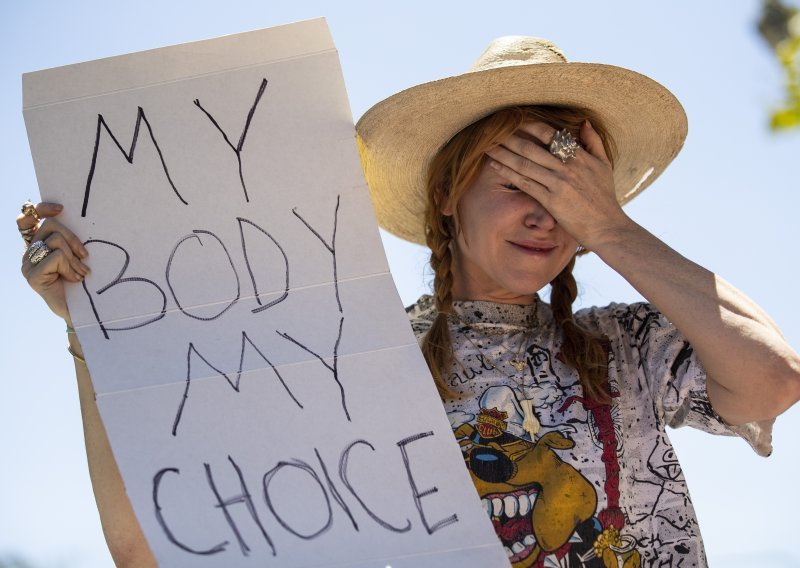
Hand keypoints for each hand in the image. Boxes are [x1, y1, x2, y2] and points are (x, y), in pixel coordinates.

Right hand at [18, 202, 89, 324]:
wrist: (80, 310)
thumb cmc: (81, 282)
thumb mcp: (76, 256)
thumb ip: (69, 240)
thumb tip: (72, 219)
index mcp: (38, 245)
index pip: (27, 219)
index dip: (41, 209)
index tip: (61, 209)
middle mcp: (29, 252)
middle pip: (50, 226)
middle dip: (73, 239)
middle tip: (84, 256)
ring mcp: (28, 264)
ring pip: (55, 242)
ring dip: (74, 258)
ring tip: (81, 273)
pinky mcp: (33, 276)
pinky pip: (56, 258)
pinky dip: (70, 268)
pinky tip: (75, 279)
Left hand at [485, 120, 631, 248]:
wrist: (606, 226)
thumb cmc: (605, 197)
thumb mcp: (604, 165)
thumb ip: (594, 142)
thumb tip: (584, 121)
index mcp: (579, 156)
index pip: (550, 135)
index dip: (530, 126)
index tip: (515, 120)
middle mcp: (566, 167)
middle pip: (532, 148)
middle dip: (510, 138)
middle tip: (492, 130)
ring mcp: (558, 184)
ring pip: (524, 164)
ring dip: (504, 154)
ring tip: (487, 146)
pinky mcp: (551, 200)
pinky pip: (525, 184)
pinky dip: (509, 173)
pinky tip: (496, 166)